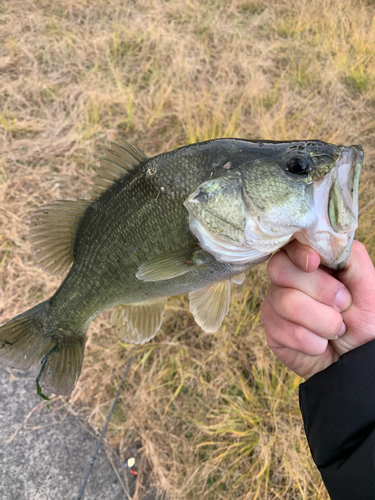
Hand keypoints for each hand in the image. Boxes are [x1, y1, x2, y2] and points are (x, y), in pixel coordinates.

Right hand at [261, 240, 374, 378]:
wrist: (358, 359)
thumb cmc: (364, 318)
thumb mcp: (367, 283)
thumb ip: (349, 255)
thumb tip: (326, 240)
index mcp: (307, 261)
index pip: (288, 245)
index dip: (298, 252)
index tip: (314, 263)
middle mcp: (286, 279)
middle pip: (280, 269)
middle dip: (319, 290)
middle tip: (343, 305)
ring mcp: (275, 304)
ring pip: (286, 302)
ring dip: (322, 321)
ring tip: (337, 329)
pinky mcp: (272, 331)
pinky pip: (285, 331)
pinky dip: (313, 342)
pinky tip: (321, 343)